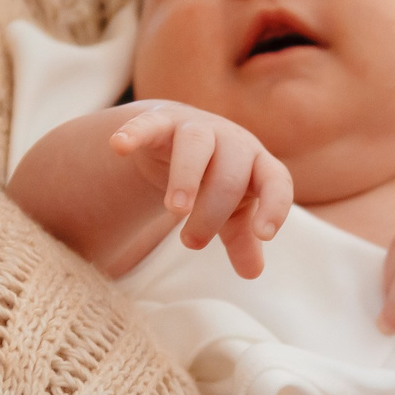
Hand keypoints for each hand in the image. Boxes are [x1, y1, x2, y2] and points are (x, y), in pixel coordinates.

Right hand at [109, 103, 292, 277]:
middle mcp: (232, 142)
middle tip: (192, 244)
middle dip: (212, 211)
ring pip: (196, 146)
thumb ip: (242, 240)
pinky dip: (134, 133)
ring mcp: (197, 128)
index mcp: (258, 165)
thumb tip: (253, 272)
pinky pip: (148, 124)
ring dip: (186, 177)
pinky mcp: (161, 121)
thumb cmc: (216, 181)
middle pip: (229, 175)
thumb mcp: (232, 214)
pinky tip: (119, 147)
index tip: (265, 234)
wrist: (181, 139)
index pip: (276, 182)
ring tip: (174, 210)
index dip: (274, 206)